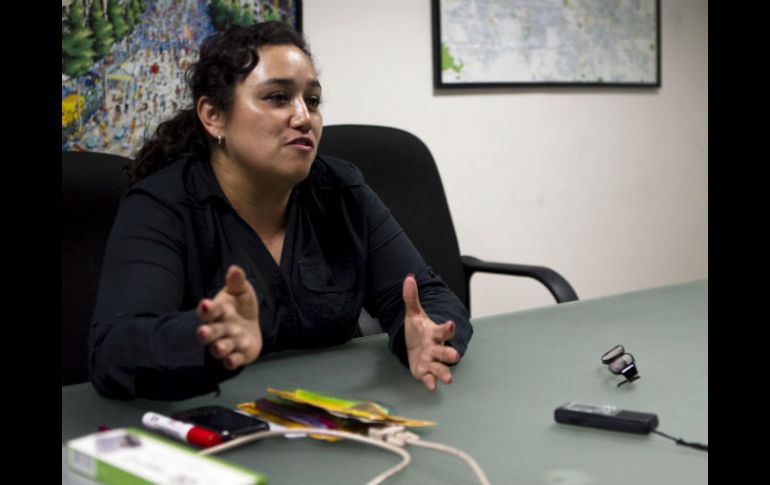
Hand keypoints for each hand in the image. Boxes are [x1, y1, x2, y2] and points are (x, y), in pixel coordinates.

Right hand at [195, 265, 261, 369]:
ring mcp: (229, 343)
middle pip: (211, 332)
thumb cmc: (240, 306)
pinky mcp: (239, 356)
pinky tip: (231, 361)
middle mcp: (220, 329)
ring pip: (220, 348)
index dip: (207, 308)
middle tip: (202, 332)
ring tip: (218, 348)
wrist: (250, 325)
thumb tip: (234, 268)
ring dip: (219, 348)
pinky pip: (233, 360)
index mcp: (218, 311)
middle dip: (206, 333)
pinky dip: (232, 361)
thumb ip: (237, 282)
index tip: (206, 304)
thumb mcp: (241, 291)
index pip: (209, 310)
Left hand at [403, 274, 460, 390]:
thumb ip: (411, 298)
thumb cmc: (418, 331)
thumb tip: (408, 278)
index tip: (450, 324)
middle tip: (455, 356)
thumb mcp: (413, 314)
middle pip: (446, 351)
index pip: (443, 330)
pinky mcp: (425, 372)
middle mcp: (436, 348)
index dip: (447, 328)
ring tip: (448, 379)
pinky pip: (429, 378)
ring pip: (441, 367)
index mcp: (435, 333)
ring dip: (445, 373)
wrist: (414, 346)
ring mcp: (432, 361)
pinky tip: (432, 387)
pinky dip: (430, 382)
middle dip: (450, 354)